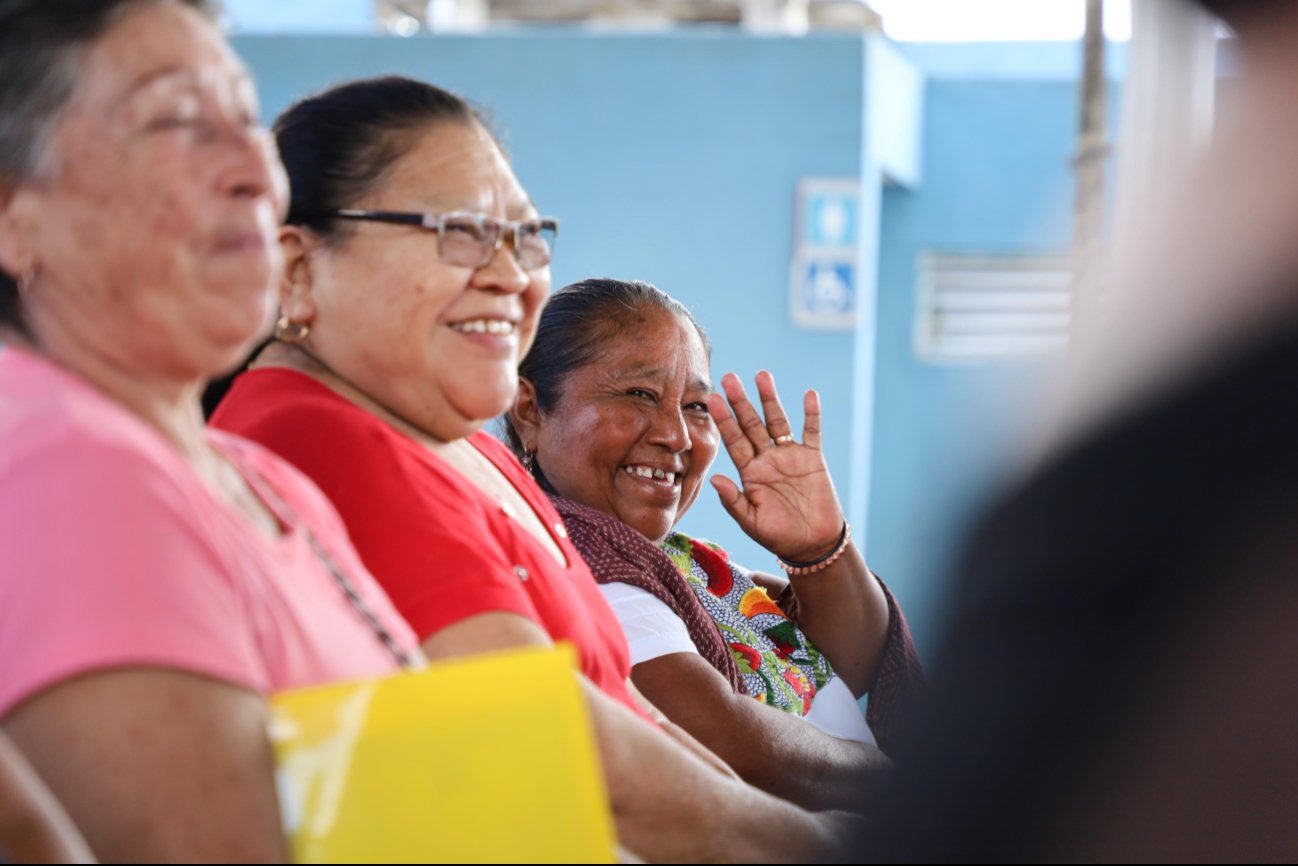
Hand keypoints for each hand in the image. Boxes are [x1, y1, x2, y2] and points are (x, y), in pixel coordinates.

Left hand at [707, 371, 844, 562]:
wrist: (812, 545)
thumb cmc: (778, 536)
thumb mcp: (751, 522)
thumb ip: (733, 501)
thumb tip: (714, 479)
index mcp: (749, 472)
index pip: (733, 441)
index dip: (723, 420)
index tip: (711, 400)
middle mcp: (767, 459)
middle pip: (751, 424)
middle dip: (740, 401)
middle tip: (728, 378)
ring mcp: (790, 456)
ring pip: (778, 421)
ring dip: (770, 399)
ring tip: (762, 375)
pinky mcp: (813, 459)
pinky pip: (811, 432)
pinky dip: (811, 414)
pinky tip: (809, 395)